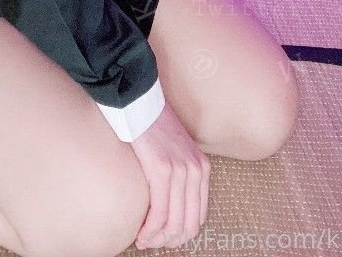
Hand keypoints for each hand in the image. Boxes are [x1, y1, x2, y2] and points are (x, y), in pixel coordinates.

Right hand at [129, 101, 209, 249]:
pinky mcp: (161, 169)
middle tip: (151, 242)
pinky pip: (160, 212)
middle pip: (188, 225)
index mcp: (202, 168)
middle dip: (170, 240)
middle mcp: (196, 171)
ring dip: (157, 238)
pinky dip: (150, 228)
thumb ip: (179, 172)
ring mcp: (180, 171)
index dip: (180, 234)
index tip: (162, 237)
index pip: (198, 217)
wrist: (139, 99)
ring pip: (174, 223)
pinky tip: (139, 233)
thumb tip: (168, 202)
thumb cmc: (152, 124)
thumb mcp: (176, 150)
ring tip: (143, 240)